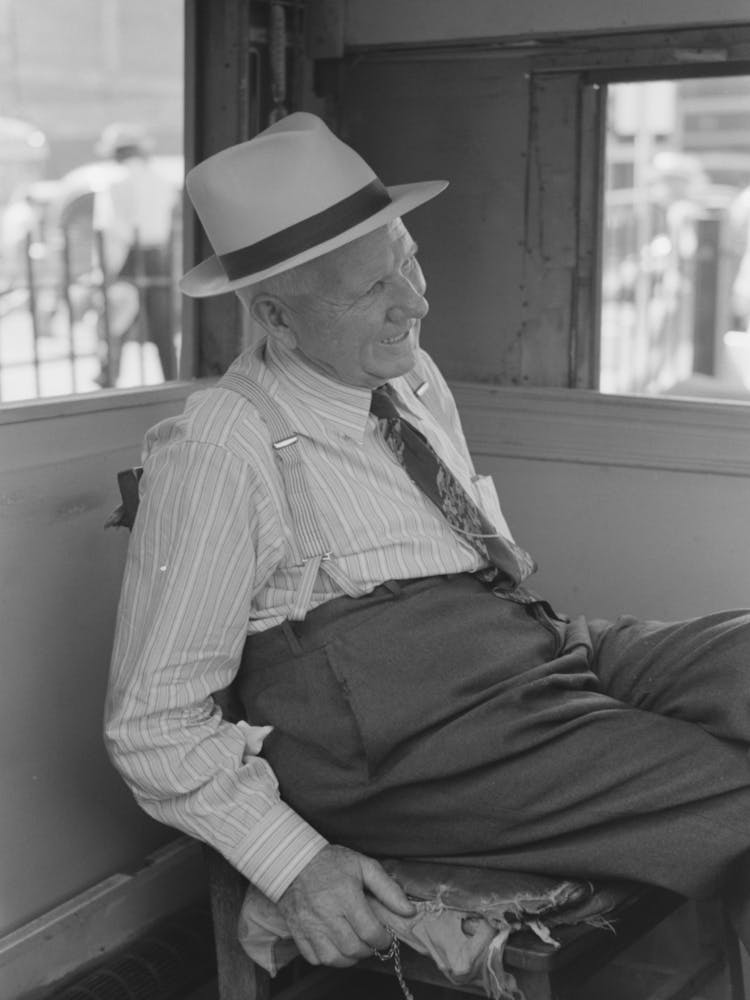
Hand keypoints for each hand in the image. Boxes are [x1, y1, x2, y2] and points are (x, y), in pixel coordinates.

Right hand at [276, 844, 415, 966]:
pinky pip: (315, 958)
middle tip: (371, 939)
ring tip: (355, 943)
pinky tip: (335, 944)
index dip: (383, 939)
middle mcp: (326, 913)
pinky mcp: (297, 932)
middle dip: (368, 949)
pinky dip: (328, 957)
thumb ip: (388, 889)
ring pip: (335, 959)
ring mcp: (309, 925)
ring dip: (350, 957)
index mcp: (345, 895)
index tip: (385, 935)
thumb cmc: (330, 862)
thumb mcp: (363, 865)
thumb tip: (408, 910)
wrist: (292, 860)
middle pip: (353, 949)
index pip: (370, 932)